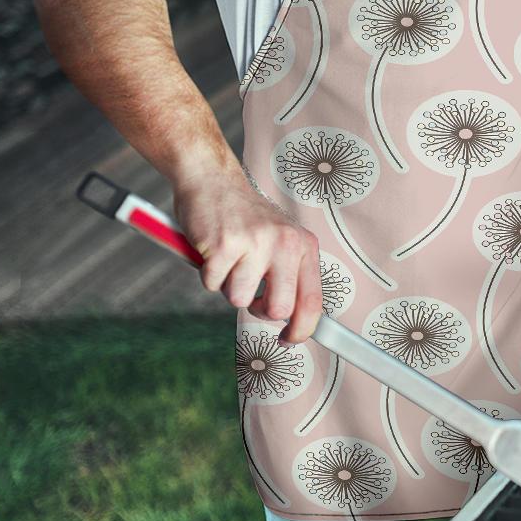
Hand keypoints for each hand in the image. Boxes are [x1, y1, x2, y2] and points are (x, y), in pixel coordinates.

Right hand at [173, 170, 322, 343]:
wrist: (213, 179)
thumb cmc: (245, 218)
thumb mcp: (281, 240)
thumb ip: (290, 275)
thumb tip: (295, 322)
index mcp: (304, 245)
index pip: (312, 301)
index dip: (302, 330)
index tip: (289, 340)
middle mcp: (285, 243)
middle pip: (278, 310)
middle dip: (259, 310)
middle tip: (249, 291)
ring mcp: (255, 243)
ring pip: (239, 300)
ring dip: (228, 286)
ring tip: (230, 258)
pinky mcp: (224, 245)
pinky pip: (212, 285)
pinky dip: (208, 273)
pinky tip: (213, 249)